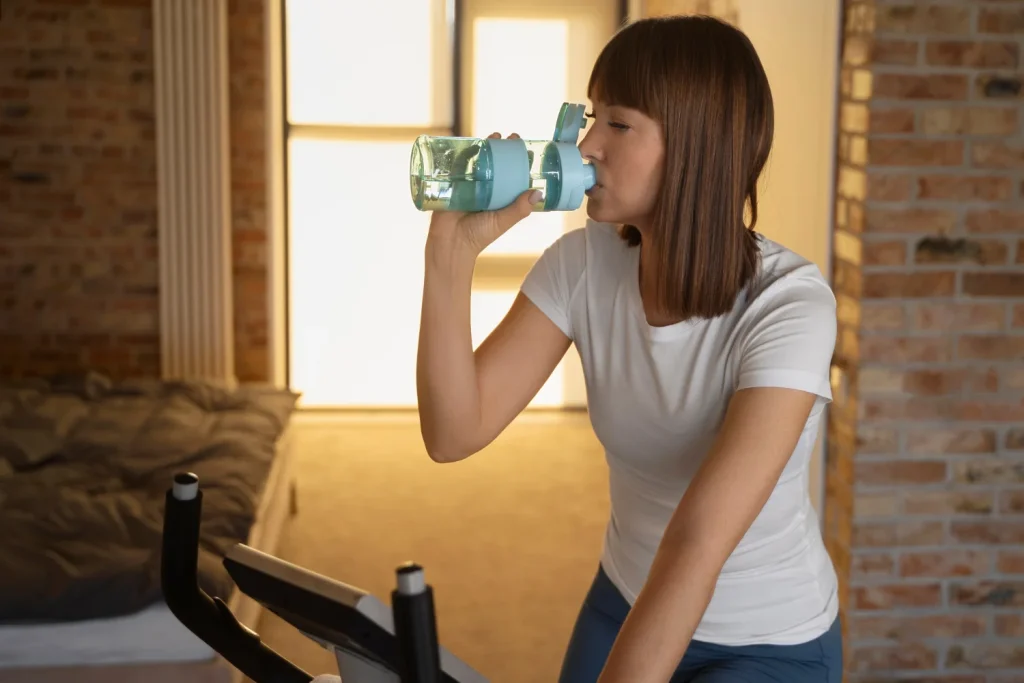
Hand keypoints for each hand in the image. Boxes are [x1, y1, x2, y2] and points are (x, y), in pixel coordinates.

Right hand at [427, 132, 542, 256]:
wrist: (450, 243)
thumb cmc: (478, 236)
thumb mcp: (502, 221)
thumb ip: (519, 209)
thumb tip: (538, 192)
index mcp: (500, 197)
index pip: (512, 176)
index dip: (519, 163)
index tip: (527, 149)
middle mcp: (486, 189)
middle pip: (496, 164)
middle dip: (503, 149)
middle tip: (510, 138)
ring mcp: (469, 184)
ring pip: (479, 161)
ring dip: (486, 147)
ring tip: (494, 136)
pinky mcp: (453, 183)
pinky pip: (459, 165)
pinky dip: (464, 152)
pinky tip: (471, 142)